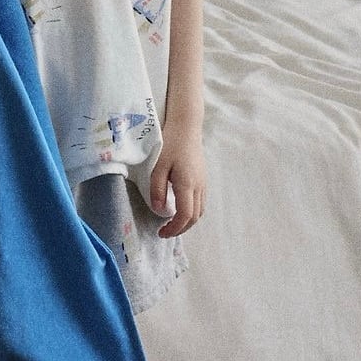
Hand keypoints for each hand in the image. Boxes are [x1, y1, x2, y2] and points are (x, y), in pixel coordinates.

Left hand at [150, 120, 207, 238]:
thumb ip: (157, 189)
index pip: (185, 215)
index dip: (174, 228)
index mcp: (188, 184)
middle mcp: (199, 186)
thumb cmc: (170, 144)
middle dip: (180, 229)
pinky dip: (191, 212)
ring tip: (171, 224)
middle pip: (195, 217)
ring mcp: (204, 183)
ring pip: (200, 211)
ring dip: (187, 222)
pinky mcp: (203, 179)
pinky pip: (200, 203)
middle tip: (164, 232)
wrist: (187, 127)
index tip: (161, 233)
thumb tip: (158, 209)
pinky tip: (179, 210)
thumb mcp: (158, 166)